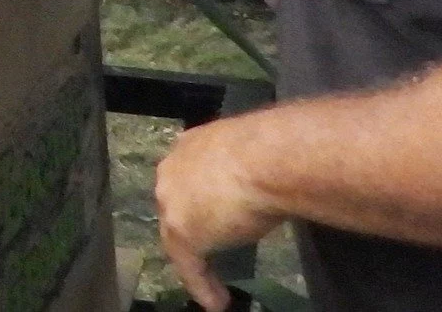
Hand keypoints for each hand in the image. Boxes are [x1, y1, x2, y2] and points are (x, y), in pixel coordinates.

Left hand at [155, 116, 284, 310]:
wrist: (266, 160)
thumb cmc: (270, 151)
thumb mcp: (253, 156)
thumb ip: (247, 169)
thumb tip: (268, 178)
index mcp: (190, 146)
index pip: (188, 178)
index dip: (200, 199)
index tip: (214, 217)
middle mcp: (172, 169)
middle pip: (177, 205)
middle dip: (192, 226)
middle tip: (211, 250)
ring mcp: (172, 202)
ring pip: (179, 237)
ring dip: (196, 262)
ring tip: (214, 287)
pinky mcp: (181, 233)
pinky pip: (189, 265)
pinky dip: (202, 286)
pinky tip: (217, 302)